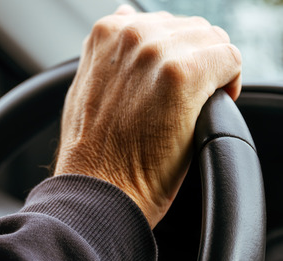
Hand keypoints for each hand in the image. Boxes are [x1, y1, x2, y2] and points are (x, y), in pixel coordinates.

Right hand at [55, 6, 241, 226]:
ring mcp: (156, 50)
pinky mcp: (183, 73)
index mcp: (106, 32)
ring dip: (211, 73)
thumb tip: (126, 17)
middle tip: (179, 103)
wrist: (97, 189)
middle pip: (193, 29)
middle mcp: (131, 33)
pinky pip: (230, 61)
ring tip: (191, 107)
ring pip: (214, 41)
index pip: (164, 24)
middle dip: (195, 61)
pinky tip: (203, 111)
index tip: (164, 89)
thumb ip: (109, 53)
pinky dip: (228, 85)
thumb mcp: (86, 88)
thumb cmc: (92, 152)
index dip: (172, 58)